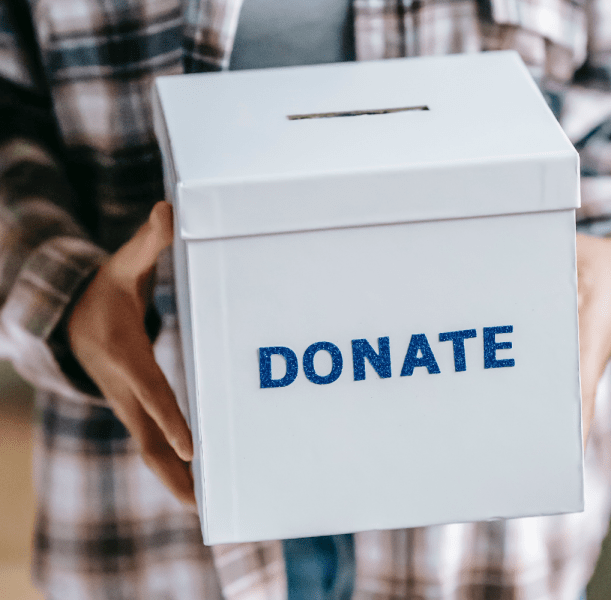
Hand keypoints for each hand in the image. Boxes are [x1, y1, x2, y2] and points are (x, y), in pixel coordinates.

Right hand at [68, 201, 194, 503]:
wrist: (68, 319)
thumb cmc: (104, 291)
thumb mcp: (124, 264)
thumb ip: (149, 242)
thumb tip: (169, 208)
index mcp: (125, 357)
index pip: (153, 392)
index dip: (172, 419)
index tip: (193, 448)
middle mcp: (124, 389)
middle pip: (149, 435)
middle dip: (173, 469)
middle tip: (202, 501)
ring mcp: (125, 405)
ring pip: (148, 448)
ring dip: (172, 480)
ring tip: (204, 509)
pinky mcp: (131, 410)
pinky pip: (151, 444)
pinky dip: (169, 469)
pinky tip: (195, 488)